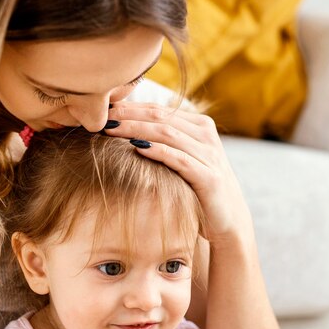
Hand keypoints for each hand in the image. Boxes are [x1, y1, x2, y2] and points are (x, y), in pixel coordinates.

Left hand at [106, 102, 253, 246]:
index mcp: (199, 125)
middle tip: (101, 116)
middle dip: (128, 114)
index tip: (102, 109)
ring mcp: (210, 155)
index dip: (129, 107)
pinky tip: (136, 149)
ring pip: (167, 134)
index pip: (158, 109)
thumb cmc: (194, 188)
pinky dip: (158, 151)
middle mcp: (206, 134)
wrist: (227, 221)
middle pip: (160, 117)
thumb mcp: (180, 158)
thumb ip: (161, 141)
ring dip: (135, 129)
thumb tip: (122, 126)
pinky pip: (180, 159)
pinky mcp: (210, 177)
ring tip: (110, 130)